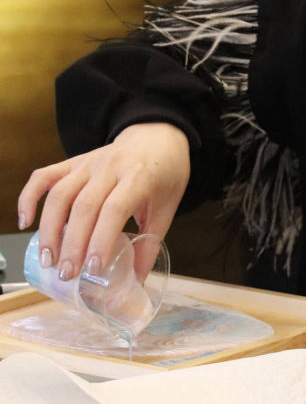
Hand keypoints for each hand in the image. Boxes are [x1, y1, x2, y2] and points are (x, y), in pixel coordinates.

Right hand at [17, 123, 189, 280]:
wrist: (158, 137)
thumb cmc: (165, 175)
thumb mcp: (166, 208)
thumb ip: (150, 244)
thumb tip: (136, 282)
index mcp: (139, 178)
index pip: (114, 209)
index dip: (101, 240)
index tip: (94, 268)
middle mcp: (110, 167)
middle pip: (84, 206)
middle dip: (73, 244)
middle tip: (67, 274)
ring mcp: (88, 162)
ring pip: (60, 194)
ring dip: (50, 228)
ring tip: (48, 259)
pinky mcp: (73, 162)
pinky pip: (44, 176)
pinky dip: (29, 197)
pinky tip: (25, 222)